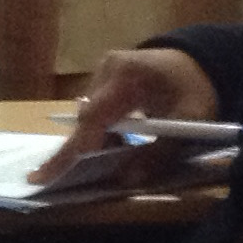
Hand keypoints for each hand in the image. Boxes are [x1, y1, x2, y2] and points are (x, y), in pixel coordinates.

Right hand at [28, 47, 219, 182]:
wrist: (199, 62)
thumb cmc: (196, 88)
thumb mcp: (190, 120)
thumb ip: (160, 152)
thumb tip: (128, 180)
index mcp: (128, 74)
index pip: (95, 115)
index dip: (77, 146)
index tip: (56, 171)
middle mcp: (107, 70)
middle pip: (85, 118)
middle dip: (70, 151)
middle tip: (43, 178)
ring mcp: (103, 73)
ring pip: (87, 117)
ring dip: (85, 145)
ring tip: (67, 173)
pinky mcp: (104, 82)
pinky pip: (94, 113)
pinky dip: (95, 135)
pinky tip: (96, 154)